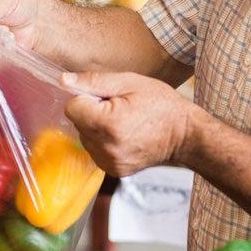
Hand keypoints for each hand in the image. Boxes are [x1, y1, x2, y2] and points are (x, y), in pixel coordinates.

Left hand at [62, 71, 199, 176]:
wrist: (185, 134)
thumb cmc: (161, 104)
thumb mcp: (129, 82)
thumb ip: (93, 81)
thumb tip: (64, 80)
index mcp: (109, 123)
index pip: (72, 108)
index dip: (87, 98)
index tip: (108, 97)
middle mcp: (106, 147)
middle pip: (78, 123)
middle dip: (92, 112)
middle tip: (120, 108)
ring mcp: (110, 162)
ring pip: (85, 137)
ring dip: (97, 128)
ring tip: (124, 122)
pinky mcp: (114, 170)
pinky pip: (95, 150)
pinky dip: (104, 141)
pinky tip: (124, 135)